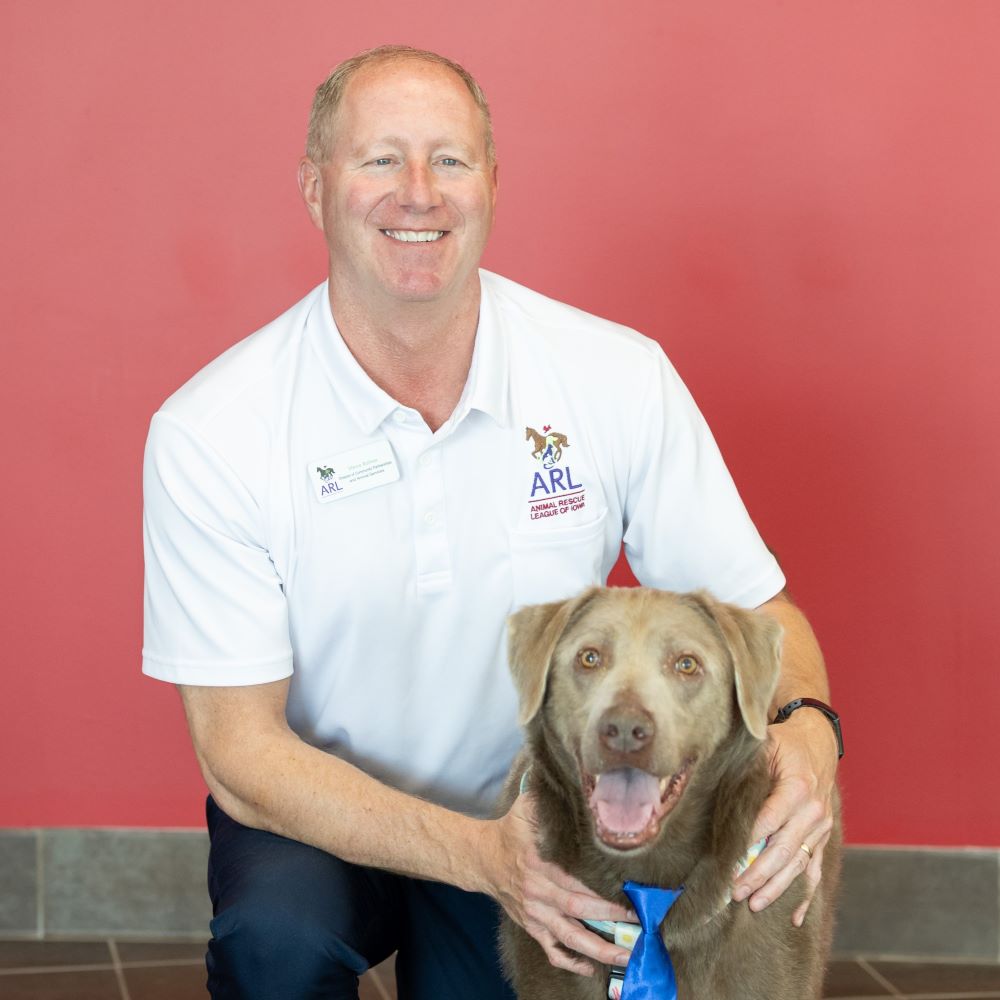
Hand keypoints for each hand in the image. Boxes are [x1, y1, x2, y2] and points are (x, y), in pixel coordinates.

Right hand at [483, 793, 634, 975]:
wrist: (481, 858)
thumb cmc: (510, 831)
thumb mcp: (526, 807)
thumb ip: (550, 799)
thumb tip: (577, 786)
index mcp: (539, 863)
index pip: (575, 881)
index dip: (602, 892)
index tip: (631, 895)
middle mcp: (537, 891)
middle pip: (577, 910)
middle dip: (611, 920)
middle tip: (640, 925)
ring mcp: (535, 913)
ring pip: (568, 938)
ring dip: (599, 950)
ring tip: (627, 955)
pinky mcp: (531, 926)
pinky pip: (551, 950)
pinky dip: (571, 962)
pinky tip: (592, 965)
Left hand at [732, 709, 837, 924]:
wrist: (818, 741)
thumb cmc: (785, 743)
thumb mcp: (766, 744)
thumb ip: (747, 764)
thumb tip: (713, 776)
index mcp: (797, 787)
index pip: (769, 821)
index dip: (749, 843)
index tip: (729, 862)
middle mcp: (813, 811)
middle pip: (783, 850)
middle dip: (757, 874)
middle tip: (734, 891)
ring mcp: (820, 827)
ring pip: (798, 865)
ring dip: (776, 888)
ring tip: (754, 904)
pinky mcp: (822, 837)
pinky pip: (814, 869)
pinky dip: (806, 895)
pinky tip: (796, 918)